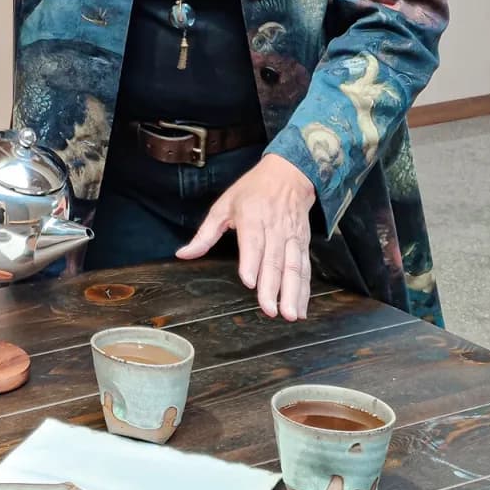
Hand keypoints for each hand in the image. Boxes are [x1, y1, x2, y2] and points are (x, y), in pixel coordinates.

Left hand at [175, 154, 316, 321]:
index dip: (252, 263)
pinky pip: (305, 269)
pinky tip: (301, 309)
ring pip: (294, 267)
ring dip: (293, 293)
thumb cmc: (253, 190)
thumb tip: (183, 254)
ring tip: (289, 315)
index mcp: (252, 217)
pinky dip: (305, 291)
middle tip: (270, 310)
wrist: (289, 174)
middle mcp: (274, 228)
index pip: (253, 242)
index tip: (250, 283)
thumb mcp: (223, 206)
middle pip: (274, 260)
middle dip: (272, 287)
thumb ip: (204, 234)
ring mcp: (291, 237)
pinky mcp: (303, 244)